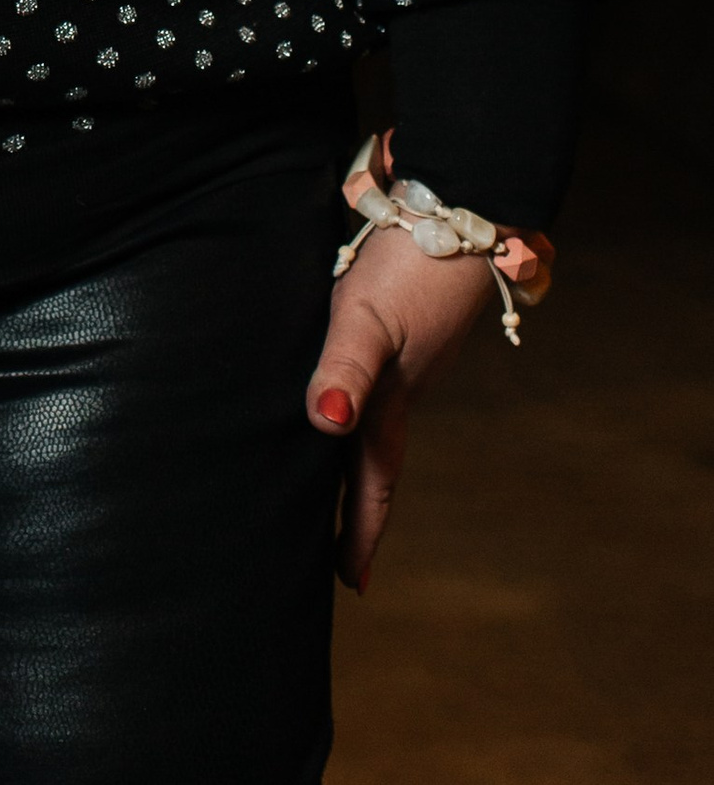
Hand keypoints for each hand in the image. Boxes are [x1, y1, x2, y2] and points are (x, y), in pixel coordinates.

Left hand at [307, 225, 491, 588]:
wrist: (461, 198)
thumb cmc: (409, 263)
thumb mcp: (368, 318)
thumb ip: (346, 369)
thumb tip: (328, 427)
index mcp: (391, 399)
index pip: (372, 481)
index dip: (360, 532)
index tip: (352, 586)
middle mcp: (400, 383)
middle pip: (372, 457)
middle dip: (353, 503)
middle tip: (330, 550)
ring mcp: (406, 352)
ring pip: (372, 415)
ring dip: (351, 449)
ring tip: (323, 476)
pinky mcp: (400, 316)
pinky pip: (371, 371)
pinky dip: (352, 392)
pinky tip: (337, 380)